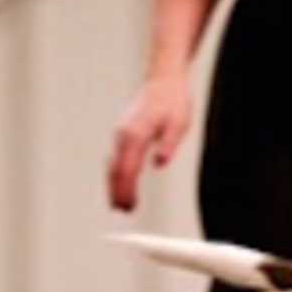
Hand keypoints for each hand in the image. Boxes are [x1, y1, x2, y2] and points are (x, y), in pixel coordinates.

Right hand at [107, 75, 191, 211]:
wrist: (164, 79)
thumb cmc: (173, 101)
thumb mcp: (179, 123)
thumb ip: (169, 144)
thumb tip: (159, 163)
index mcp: (136, 134)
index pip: (127, 169)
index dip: (127, 190)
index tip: (129, 206)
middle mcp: (124, 134)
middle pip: (115, 169)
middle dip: (118, 192)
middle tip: (124, 211)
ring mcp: (121, 133)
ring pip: (112, 164)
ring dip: (115, 185)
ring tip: (120, 205)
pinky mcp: (122, 133)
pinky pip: (115, 157)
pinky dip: (116, 174)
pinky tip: (120, 185)